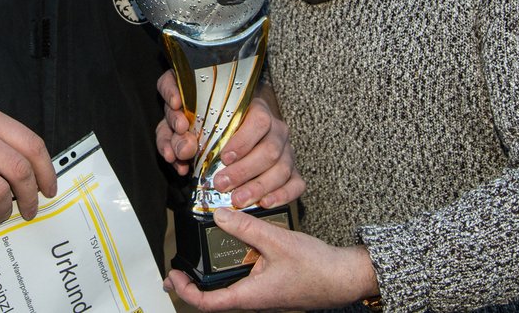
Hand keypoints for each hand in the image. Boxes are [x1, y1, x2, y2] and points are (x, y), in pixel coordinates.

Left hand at [156, 72, 303, 208]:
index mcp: (259, 111)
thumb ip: (191, 132)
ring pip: (282, 169)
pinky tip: (265, 202)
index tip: (224, 157)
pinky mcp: (294, 170)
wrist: (246, 127)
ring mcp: (288, 151)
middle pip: (270, 150)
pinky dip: (282, 195)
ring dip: (259, 186)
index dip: (243, 141)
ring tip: (238, 199)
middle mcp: (277, 130)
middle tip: (222, 184)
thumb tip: (182, 148)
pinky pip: (296, 183)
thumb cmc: (221, 126)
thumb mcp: (203, 121)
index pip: (259, 121)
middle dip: (244, 171)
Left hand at [163, 209, 378, 311]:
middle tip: (179, 270)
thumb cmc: (316, 268)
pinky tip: (235, 251)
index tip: (173, 276)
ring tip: (201, 259)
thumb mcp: (276, 241)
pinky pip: (245, 283)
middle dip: (194, 285)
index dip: (185, 291)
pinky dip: (232, 271)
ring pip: (230, 290)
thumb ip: (246, 227)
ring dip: (213, 278)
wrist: (345, 278)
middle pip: (215, 299)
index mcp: (250, 296)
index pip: (207, 303)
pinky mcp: (272, 289)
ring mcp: (263, 296)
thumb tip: (219, 215)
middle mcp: (254, 300)